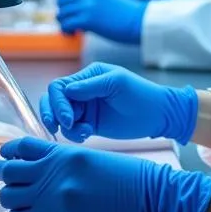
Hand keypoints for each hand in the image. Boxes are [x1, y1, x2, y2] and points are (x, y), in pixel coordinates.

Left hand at [0, 138, 210, 211]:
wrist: (152, 199)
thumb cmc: (128, 176)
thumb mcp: (91, 158)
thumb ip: (60, 162)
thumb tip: (33, 170)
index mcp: (64, 157)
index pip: (20, 151)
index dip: (7, 155)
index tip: (2, 159)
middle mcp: (56, 180)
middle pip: (9, 181)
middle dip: (5, 183)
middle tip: (7, 185)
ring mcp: (57, 208)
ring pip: (15, 210)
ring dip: (17, 208)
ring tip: (26, 207)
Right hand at [39, 62, 197, 143]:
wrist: (158, 115)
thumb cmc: (141, 94)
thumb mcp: (117, 83)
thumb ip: (91, 86)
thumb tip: (67, 90)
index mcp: (88, 76)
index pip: (59, 87)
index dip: (57, 103)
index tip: (67, 119)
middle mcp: (83, 91)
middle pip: (53, 101)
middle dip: (52, 115)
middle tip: (59, 128)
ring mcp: (86, 108)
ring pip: (60, 118)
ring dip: (66, 128)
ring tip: (84, 133)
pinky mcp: (90, 123)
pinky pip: (71, 130)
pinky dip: (74, 134)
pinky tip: (87, 135)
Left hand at [57, 0, 144, 43]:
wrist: (139, 20)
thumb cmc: (128, 13)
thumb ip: (95, 0)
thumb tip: (82, 12)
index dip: (68, 3)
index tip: (70, 12)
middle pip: (64, 1)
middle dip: (63, 12)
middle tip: (67, 22)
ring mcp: (88, 5)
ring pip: (62, 13)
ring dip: (63, 22)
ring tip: (69, 29)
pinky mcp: (87, 19)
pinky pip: (67, 24)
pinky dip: (66, 30)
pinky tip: (72, 34)